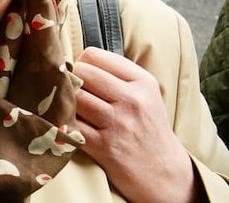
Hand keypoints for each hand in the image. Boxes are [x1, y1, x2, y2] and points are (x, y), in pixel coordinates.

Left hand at [73, 47, 201, 202]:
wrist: (163, 172)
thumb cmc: (146, 127)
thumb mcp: (144, 94)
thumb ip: (115, 74)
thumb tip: (73, 60)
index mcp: (142, 82)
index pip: (94, 55)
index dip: (80, 63)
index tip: (81, 75)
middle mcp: (133, 100)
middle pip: (81, 73)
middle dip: (71, 81)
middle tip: (71, 91)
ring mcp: (118, 123)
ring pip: (74, 97)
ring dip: (66, 102)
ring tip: (71, 108)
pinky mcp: (104, 146)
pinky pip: (71, 124)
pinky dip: (65, 122)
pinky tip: (71, 124)